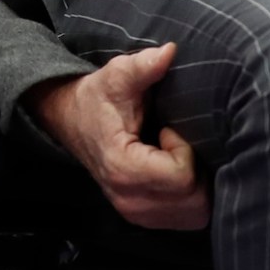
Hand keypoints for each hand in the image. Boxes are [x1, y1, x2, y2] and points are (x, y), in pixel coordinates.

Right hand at [28, 44, 207, 229]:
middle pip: (194, 200)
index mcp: (122, 167)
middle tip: (177, 144)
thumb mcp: (117, 76)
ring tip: (178, 158)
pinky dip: (192, 197)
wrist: (71, 121)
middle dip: (197, 169)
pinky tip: (177, 172)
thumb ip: (143, 66)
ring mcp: (136, 213)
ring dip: (198, 185)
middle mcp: (129, 199)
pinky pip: (187, 219)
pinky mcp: (143, 218)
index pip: (182, 177)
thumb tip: (170, 51)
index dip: (185, 149)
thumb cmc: (97, 98)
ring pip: (195, 214)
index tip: (168, 130)